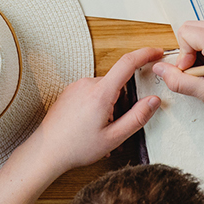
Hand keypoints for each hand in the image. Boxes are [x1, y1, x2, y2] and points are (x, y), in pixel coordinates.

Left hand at [24, 46, 164, 177]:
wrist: (46, 151)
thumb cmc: (76, 147)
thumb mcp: (114, 137)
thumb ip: (137, 117)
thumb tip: (154, 100)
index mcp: (101, 93)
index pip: (128, 63)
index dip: (146, 54)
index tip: (157, 51)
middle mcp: (87, 84)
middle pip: (118, 84)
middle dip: (123, 103)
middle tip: (116, 127)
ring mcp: (77, 87)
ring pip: (105, 91)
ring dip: (109, 108)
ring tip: (100, 132)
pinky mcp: (70, 92)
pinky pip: (92, 94)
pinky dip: (97, 107)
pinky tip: (90, 127)